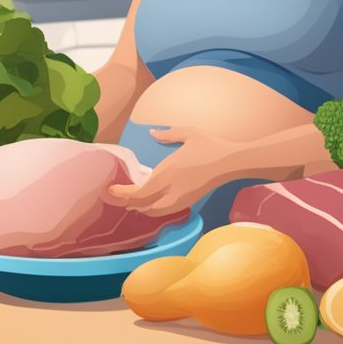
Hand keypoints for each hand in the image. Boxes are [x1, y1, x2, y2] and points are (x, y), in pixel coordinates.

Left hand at [105, 126, 238, 215]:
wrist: (231, 163)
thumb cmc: (210, 146)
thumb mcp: (189, 133)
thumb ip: (168, 133)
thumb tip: (153, 132)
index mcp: (168, 172)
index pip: (138, 191)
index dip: (122, 193)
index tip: (111, 189)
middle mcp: (172, 189)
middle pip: (142, 204)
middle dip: (126, 201)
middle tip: (114, 196)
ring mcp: (180, 198)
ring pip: (153, 211)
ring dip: (139, 207)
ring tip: (128, 201)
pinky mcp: (188, 202)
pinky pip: (164, 211)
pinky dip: (152, 210)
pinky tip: (148, 204)